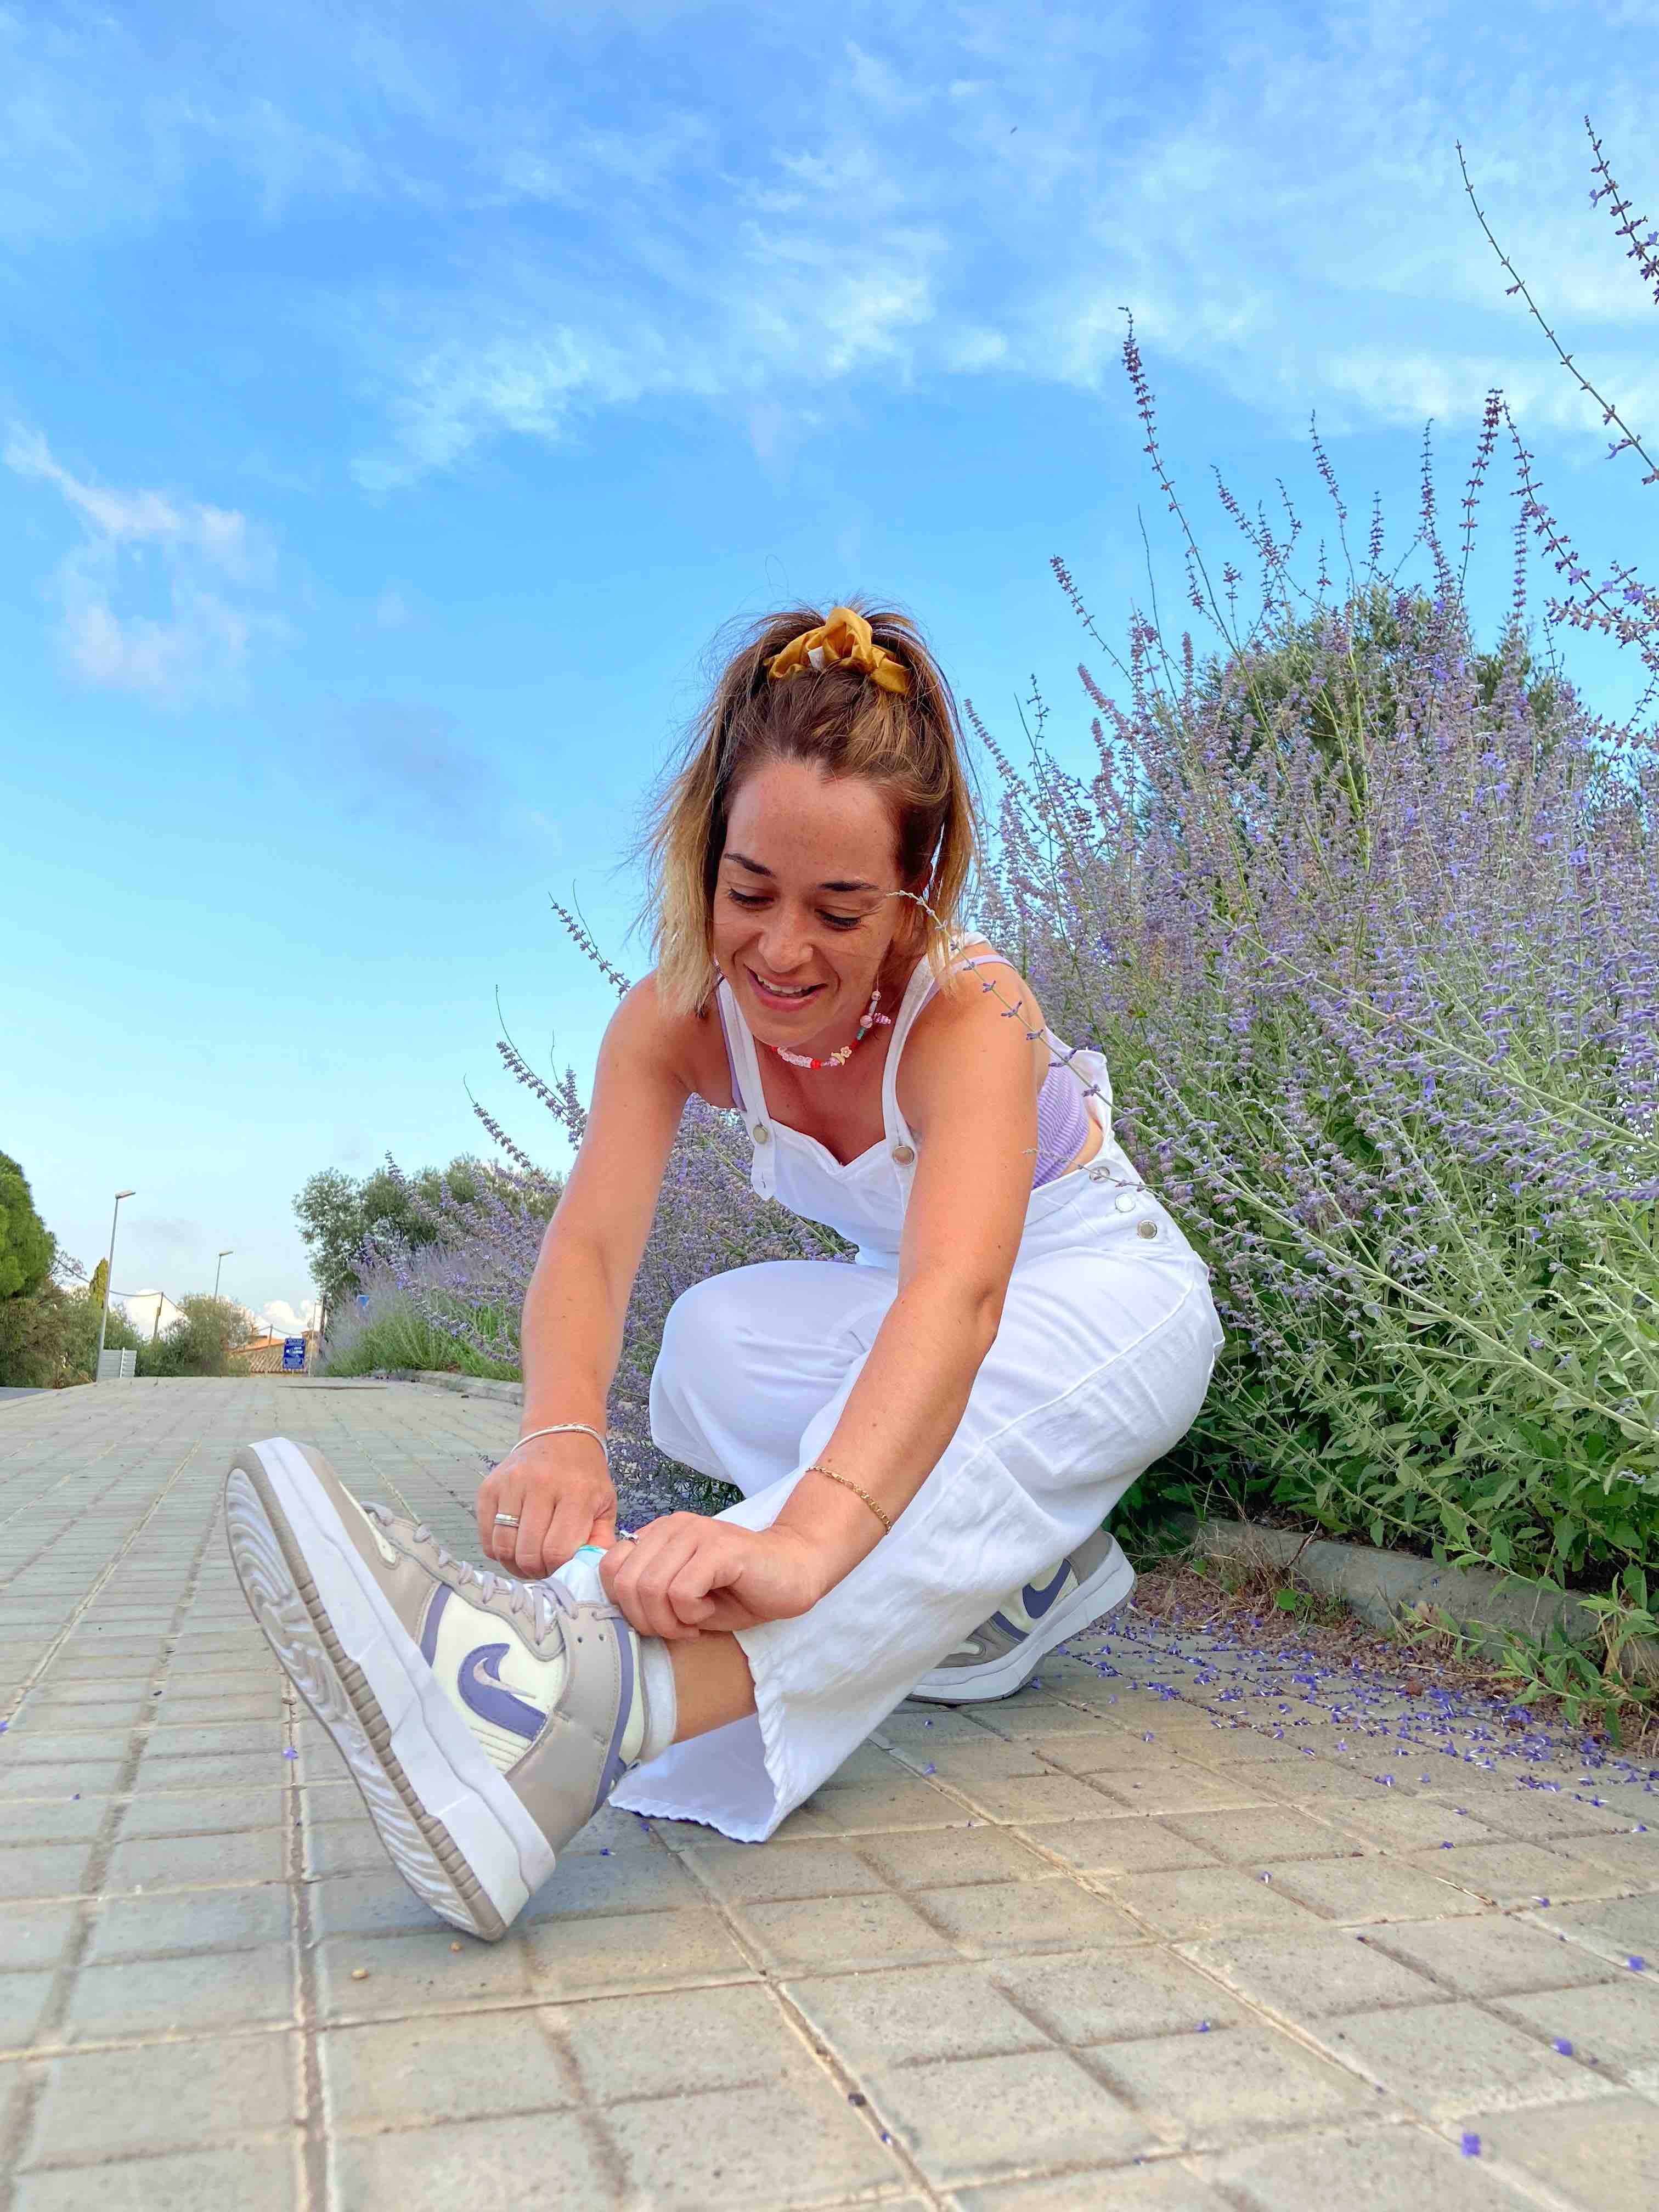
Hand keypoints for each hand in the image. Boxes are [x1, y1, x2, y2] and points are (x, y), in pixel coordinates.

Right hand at [476, 1434, 615, 1578]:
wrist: (559, 1437)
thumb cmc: (585, 1477)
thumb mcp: (605, 1505)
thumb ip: (601, 1541)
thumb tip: (588, 1575)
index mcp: (576, 1492)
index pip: (557, 1551)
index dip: (557, 1570)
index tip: (561, 1569)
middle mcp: (540, 1485)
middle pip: (527, 1553)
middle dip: (536, 1571)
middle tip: (543, 1568)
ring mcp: (510, 1484)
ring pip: (503, 1547)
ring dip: (514, 1564)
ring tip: (527, 1560)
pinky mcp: (489, 1487)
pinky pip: (485, 1536)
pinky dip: (497, 1549)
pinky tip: (513, 1544)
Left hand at [598, 1516, 825, 1640]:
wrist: (795, 1572)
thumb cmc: (739, 1591)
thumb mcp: (682, 1597)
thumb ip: (649, 1594)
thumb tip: (615, 1612)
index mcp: (658, 1534)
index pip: (609, 1569)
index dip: (627, 1606)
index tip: (660, 1620)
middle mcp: (672, 1527)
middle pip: (625, 1584)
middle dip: (648, 1621)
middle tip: (679, 1629)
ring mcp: (695, 1533)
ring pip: (649, 1589)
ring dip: (670, 1621)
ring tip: (696, 1620)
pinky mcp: (718, 1549)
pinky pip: (680, 1592)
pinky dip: (691, 1614)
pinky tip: (711, 1611)